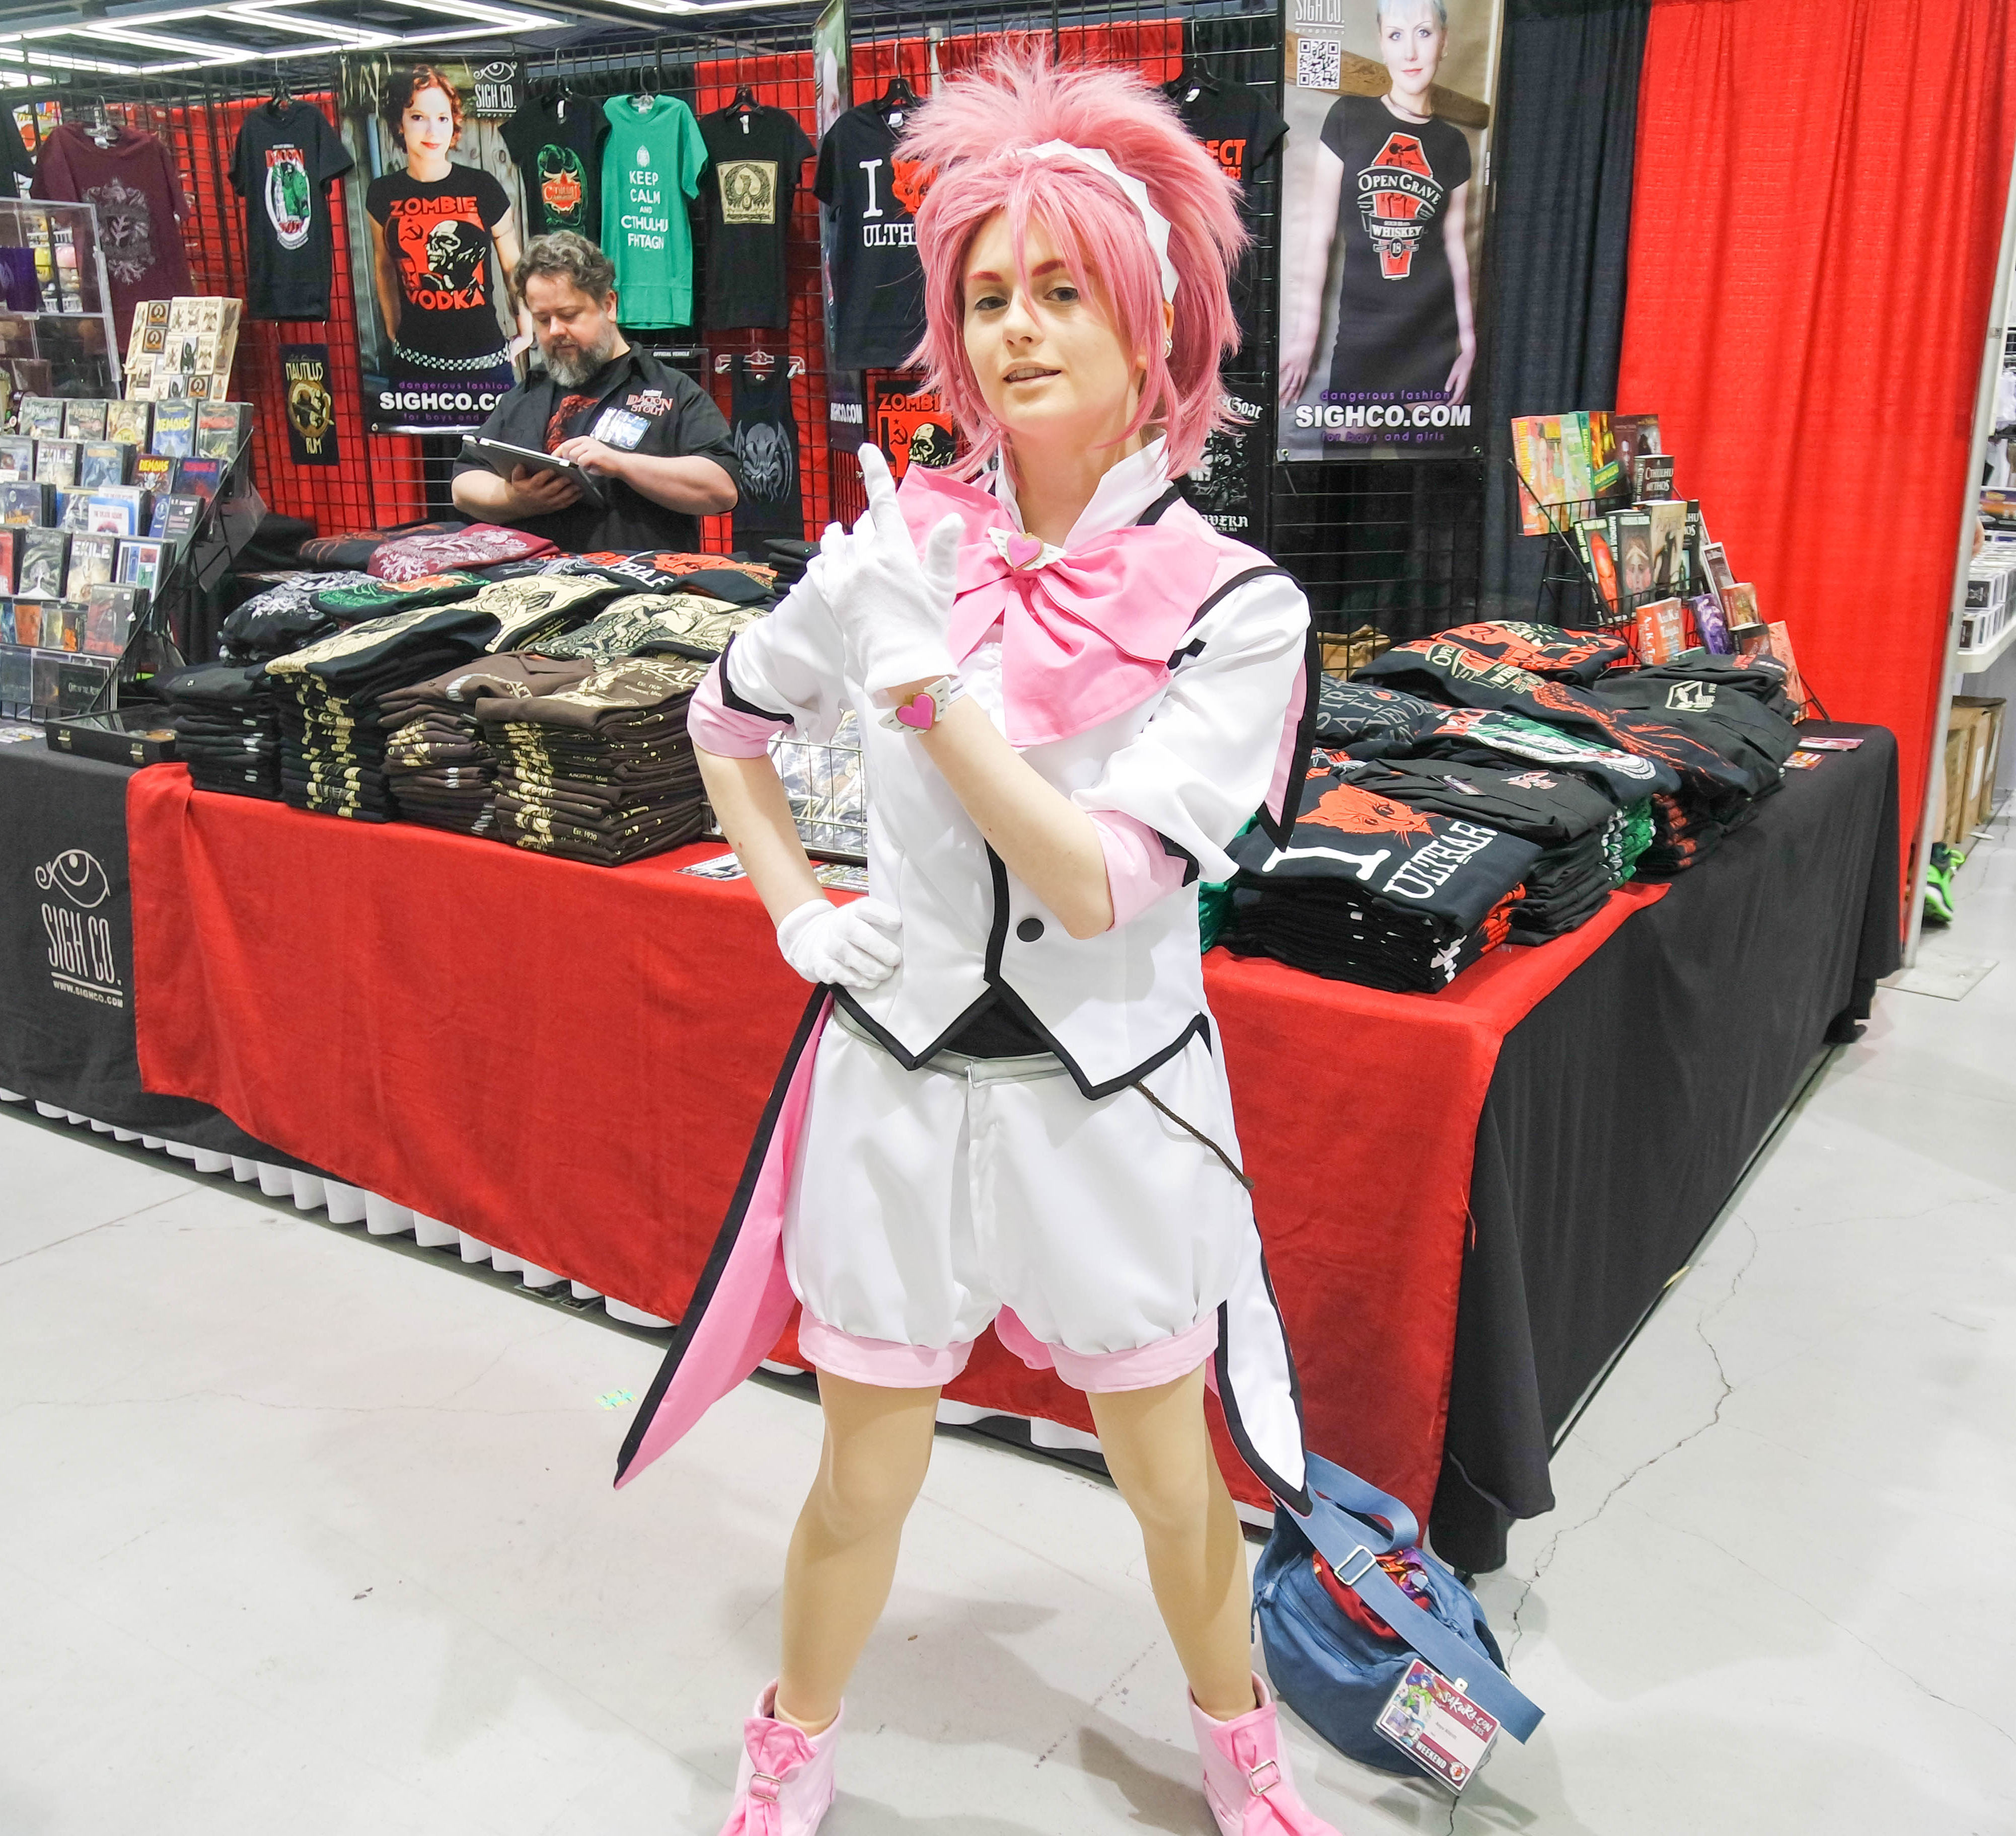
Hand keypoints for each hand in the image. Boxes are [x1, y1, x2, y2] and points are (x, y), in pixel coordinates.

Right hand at [507, 464, 579, 515]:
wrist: (519, 505)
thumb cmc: (520, 488)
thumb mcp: (515, 479)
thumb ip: (518, 471)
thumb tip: (520, 464)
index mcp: (531, 487)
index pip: (539, 480)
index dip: (546, 475)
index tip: (553, 469)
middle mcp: (540, 496)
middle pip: (552, 489)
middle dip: (561, 483)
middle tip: (570, 477)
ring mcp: (548, 503)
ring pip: (561, 498)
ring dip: (570, 492)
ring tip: (577, 485)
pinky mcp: (553, 507)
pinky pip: (564, 504)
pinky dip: (573, 499)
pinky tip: (579, 493)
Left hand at [552, 435, 626, 479]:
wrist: (620, 464)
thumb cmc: (604, 462)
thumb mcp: (588, 454)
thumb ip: (577, 454)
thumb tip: (563, 460)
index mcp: (583, 440)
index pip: (565, 444)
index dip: (558, 453)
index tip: (555, 460)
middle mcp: (586, 441)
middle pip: (566, 448)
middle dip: (566, 458)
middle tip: (573, 465)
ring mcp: (591, 447)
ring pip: (573, 455)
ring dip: (576, 463)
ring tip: (584, 466)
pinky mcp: (595, 454)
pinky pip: (581, 460)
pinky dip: (583, 466)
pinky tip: (589, 468)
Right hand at [775, 895, 901, 989]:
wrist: (816, 936)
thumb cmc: (852, 930)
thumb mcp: (864, 918)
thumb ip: (883, 922)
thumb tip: (908, 936)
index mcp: (853, 911)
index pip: (866, 907)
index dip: (883, 915)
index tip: (897, 923)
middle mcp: (838, 925)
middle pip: (858, 934)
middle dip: (881, 949)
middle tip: (895, 959)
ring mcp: (828, 945)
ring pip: (850, 957)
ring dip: (873, 969)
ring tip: (885, 973)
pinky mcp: (821, 964)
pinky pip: (840, 974)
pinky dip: (858, 980)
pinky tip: (870, 982)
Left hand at [819, 443, 961, 693]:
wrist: (900, 665)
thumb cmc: (926, 626)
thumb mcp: (941, 587)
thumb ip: (942, 550)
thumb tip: (951, 519)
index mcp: (893, 552)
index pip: (882, 503)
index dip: (874, 472)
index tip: (866, 450)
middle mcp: (865, 559)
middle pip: (862, 528)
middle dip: (869, 525)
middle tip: (875, 529)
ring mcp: (845, 578)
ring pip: (838, 543)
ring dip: (842, 536)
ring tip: (839, 532)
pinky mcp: (834, 597)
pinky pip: (824, 567)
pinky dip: (827, 558)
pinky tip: (827, 557)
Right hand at [1278, 342, 1313, 407]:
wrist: (1307, 339)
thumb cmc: (1308, 348)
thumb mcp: (1312, 359)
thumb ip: (1312, 366)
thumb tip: (1315, 370)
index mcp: (1304, 371)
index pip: (1300, 386)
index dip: (1297, 394)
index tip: (1294, 401)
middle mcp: (1299, 371)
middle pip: (1293, 387)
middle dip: (1288, 397)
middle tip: (1284, 404)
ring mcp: (1292, 366)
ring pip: (1287, 381)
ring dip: (1282, 390)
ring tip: (1278, 396)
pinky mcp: (1287, 360)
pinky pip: (1281, 369)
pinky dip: (1277, 374)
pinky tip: (1273, 379)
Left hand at [1442, 343, 1474, 406]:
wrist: (1469, 357)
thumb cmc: (1462, 363)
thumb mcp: (1454, 372)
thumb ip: (1450, 381)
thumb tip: (1447, 390)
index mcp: (1462, 385)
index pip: (1456, 398)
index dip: (1450, 404)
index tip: (1445, 409)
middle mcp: (1464, 386)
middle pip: (1459, 400)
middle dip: (1454, 406)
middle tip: (1447, 411)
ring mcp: (1465, 385)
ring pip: (1461, 397)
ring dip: (1456, 403)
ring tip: (1450, 408)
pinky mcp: (1464, 383)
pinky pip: (1461, 393)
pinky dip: (1457, 398)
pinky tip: (1453, 399)